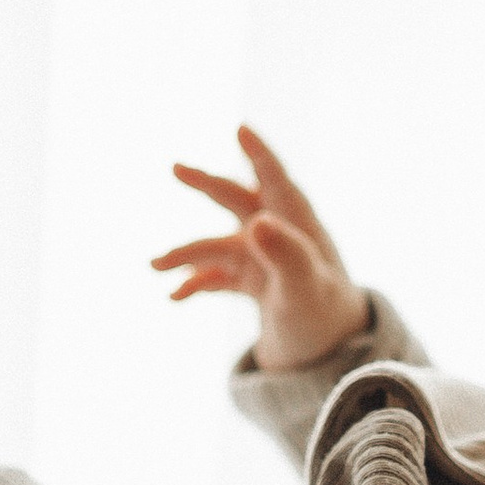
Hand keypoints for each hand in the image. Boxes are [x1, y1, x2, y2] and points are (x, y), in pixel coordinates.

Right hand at [151, 125, 373, 374]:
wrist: (328, 355)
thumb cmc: (324, 316)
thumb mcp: (304, 289)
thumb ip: (286, 256)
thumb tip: (256, 222)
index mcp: (300, 227)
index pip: (278, 182)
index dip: (260, 154)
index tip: (241, 128)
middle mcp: (279, 235)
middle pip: (239, 200)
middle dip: (208, 184)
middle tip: (175, 168)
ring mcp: (263, 258)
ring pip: (218, 245)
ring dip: (186, 253)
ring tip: (155, 266)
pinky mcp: (251, 281)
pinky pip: (215, 276)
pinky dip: (194, 283)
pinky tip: (174, 296)